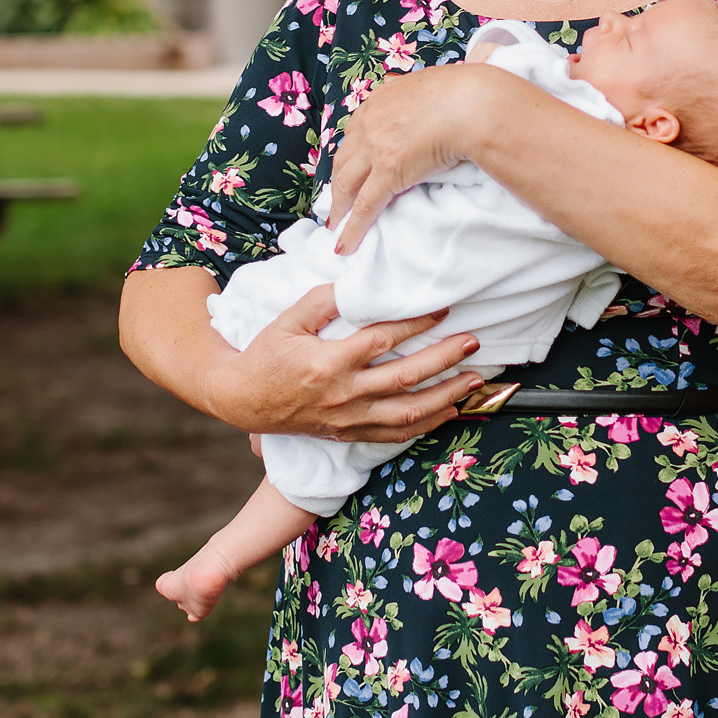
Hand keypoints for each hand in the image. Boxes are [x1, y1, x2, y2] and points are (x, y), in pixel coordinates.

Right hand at [204, 284, 483, 441]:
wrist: (243, 399)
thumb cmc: (266, 354)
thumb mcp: (287, 320)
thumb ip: (322, 301)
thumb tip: (358, 283)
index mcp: (326, 363)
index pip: (381, 341)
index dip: (415, 325)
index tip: (443, 311)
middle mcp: (342, 394)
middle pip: (404, 378)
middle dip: (443, 361)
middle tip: (473, 343)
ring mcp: (348, 418)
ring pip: (407, 413)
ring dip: (445, 397)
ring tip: (474, 380)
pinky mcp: (349, 433)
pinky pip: (395, 434)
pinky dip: (426, 425)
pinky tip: (450, 411)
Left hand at [328, 64, 514, 252]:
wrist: (474, 104)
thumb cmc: (464, 93)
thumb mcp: (429, 84)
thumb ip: (414, 92)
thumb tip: (413, 92)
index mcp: (380, 100)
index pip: (355, 132)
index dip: (350, 154)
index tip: (348, 167)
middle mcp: (370, 122)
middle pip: (344, 159)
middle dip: (338, 181)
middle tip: (336, 199)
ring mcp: (376, 147)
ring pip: (346, 184)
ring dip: (339, 206)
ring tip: (336, 223)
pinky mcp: (388, 171)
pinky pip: (365, 206)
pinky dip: (353, 228)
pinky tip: (346, 244)